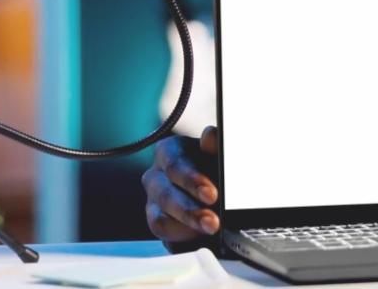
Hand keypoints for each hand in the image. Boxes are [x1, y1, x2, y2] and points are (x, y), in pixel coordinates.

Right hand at [142, 125, 220, 244]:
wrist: (223, 189)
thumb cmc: (219, 166)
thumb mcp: (222, 154)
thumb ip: (216, 146)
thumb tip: (210, 136)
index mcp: (170, 152)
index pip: (174, 164)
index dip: (192, 180)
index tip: (212, 194)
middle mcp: (157, 177)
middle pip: (166, 195)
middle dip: (191, 210)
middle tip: (212, 221)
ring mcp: (154, 204)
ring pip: (160, 220)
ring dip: (187, 228)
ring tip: (211, 231)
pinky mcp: (161, 227)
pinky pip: (165, 239)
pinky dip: (183, 241)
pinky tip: (200, 240)